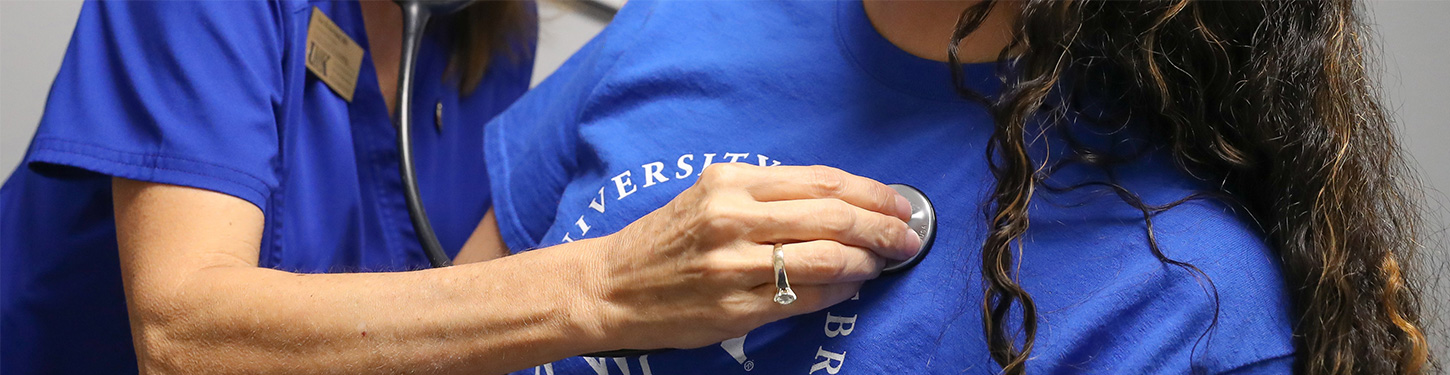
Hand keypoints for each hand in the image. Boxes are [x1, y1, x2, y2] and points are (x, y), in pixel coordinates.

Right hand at [574, 163, 920, 350]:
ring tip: (881, 263)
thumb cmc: (664, 239)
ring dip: (866, 261)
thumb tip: (840, 204)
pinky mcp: (734, 308)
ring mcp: (733, 266)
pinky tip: (851, 286)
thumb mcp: (708, 196)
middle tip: (907, 236)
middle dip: (882, 227)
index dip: (869, 192)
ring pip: (826, 257)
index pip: (820, 181)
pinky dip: (838, 291)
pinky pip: (804, 297)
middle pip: (833, 217)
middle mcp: (733, 219)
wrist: (610, 286)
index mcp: (729, 183)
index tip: (897, 202)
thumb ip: (766, 195)